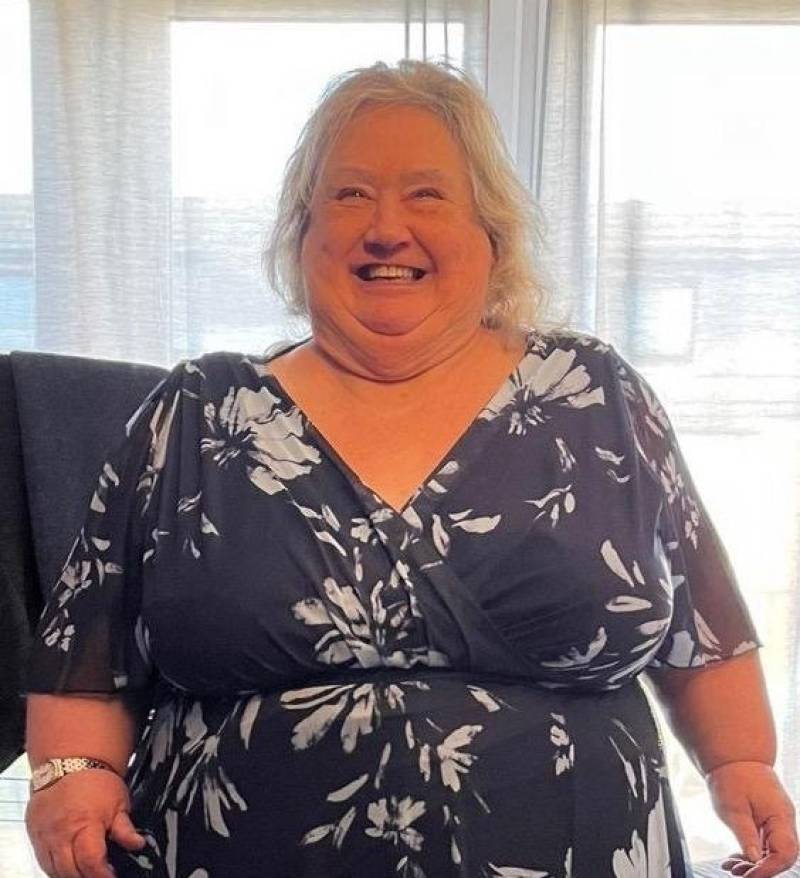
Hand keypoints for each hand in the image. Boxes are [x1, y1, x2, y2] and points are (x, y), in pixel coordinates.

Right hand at [25, 769, 145, 877]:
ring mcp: (46, 836)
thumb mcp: (119, 802)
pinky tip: (69, 867)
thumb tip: (138, 845)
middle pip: (71, 872)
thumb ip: (125, 828)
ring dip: (71, 875)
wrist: (70, 762)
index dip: (103, 875)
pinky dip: (56, 869)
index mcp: (86, 824)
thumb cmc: (95, 780)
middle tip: (100, 874)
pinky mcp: (35, 836)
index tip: (112, 876)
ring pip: (54, 870)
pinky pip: (43, 862)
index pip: (91, 862)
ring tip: (86, 871)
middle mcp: (62, 834)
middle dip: (86, 877)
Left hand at [707, 760, 797, 877]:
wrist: (732, 757)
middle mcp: (783, 820)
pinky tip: (736, 858)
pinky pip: (765, 843)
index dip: (768, 869)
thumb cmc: (732, 776)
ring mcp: (777, 820)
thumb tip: (754, 860)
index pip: (784, 853)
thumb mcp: (733, 808)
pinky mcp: (767, 820)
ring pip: (772, 851)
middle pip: (781, 856)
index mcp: (780, 816)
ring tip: (732, 867)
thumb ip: (746, 835)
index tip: (749, 875)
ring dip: (754, 863)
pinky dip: (752, 852)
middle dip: (761, 869)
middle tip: (737, 873)